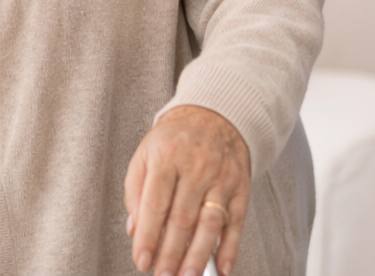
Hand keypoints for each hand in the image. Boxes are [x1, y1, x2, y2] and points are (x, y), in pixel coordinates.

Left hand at [125, 105, 250, 275]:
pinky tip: (221, 269)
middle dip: (171, 253)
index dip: (148, 236)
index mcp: (167, 157)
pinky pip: (236, 221)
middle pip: (183, 217)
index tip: (142, 261)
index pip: (155, 203)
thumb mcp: (145, 154)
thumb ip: (135, 192)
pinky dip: (230, 248)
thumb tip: (134, 230)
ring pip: (210, 222)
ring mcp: (221, 178)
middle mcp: (196, 167)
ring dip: (198, 255)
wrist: (213, 114)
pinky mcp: (240, 186)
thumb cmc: (173, 140)